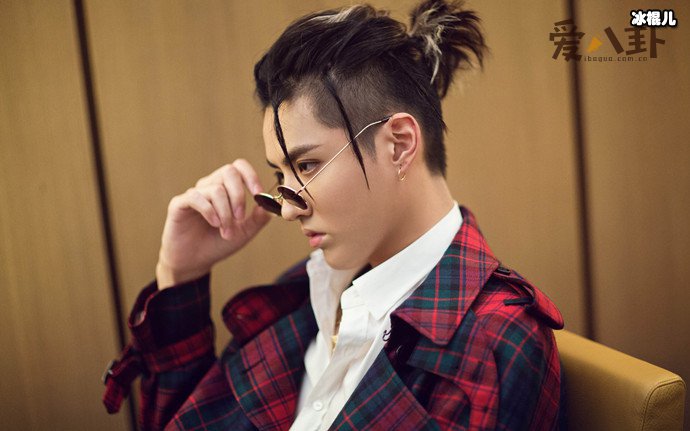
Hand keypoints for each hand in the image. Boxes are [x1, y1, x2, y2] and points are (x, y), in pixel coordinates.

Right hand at [156, 160, 271, 288]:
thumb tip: (270, 205)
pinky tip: (214, 224)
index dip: (251, 176)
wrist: (194, 263)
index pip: (238, 167)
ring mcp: (194, 194)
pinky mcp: (179, 204)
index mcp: (225, 189)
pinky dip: (209, 211)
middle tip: (240, 218)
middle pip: (229, 171)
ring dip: (225, 212)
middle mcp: (209, 187)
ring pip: (216, 189)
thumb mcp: (244, 233)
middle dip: (239, 195)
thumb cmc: (217, 245)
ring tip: (226, 231)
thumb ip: (258, 219)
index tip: (259, 195)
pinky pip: (196, 197)